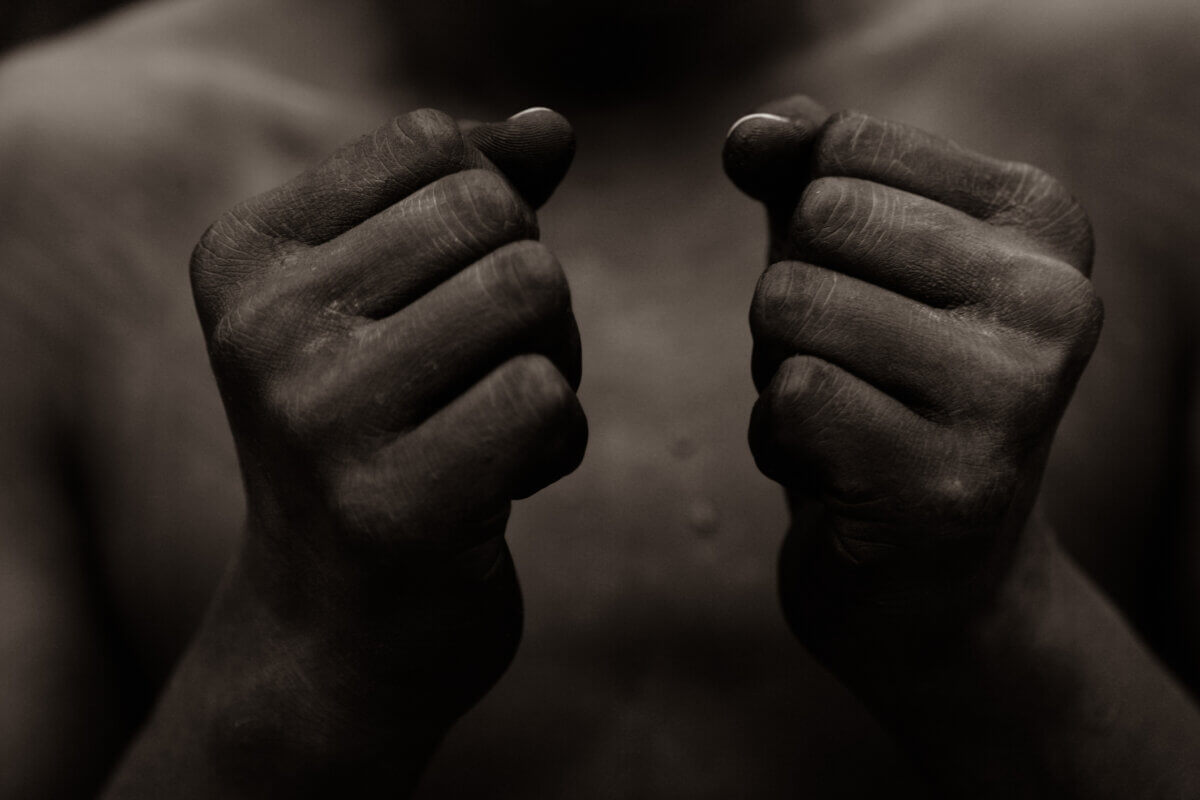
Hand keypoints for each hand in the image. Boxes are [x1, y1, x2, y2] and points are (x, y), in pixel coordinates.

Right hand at [189, 108, 583, 743]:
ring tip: (497, 424)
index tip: (444, 301)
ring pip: (530, 292)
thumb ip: (474, 194)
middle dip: (530, 290)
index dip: (487, 215)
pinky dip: (558, 439)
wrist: (339, 628)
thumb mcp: (406, 302)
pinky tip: (506, 487)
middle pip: (494, 216)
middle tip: (486, 372)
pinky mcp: (390, 505)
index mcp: (245, 256)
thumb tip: (550, 125)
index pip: (432, 144)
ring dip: (553, 361)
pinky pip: (545, 398)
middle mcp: (261, 328)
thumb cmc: (384, 442)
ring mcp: (317, 418)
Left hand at [724, 97, 1101, 666]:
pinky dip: (777, 438)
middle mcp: (1054, 299)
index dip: (808, 227)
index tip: (867, 300)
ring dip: (778, 372)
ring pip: (791, 305)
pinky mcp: (946, 484)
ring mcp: (1011, 395)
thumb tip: (748, 134)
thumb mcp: (850, 262)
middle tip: (852, 374)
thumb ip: (803, 172)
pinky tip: (836, 474)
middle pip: (815, 222)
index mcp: (1042, 222)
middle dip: (791, 304)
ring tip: (846, 422)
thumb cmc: (879, 395)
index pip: (845, 146)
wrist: (930, 578)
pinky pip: (787, 398)